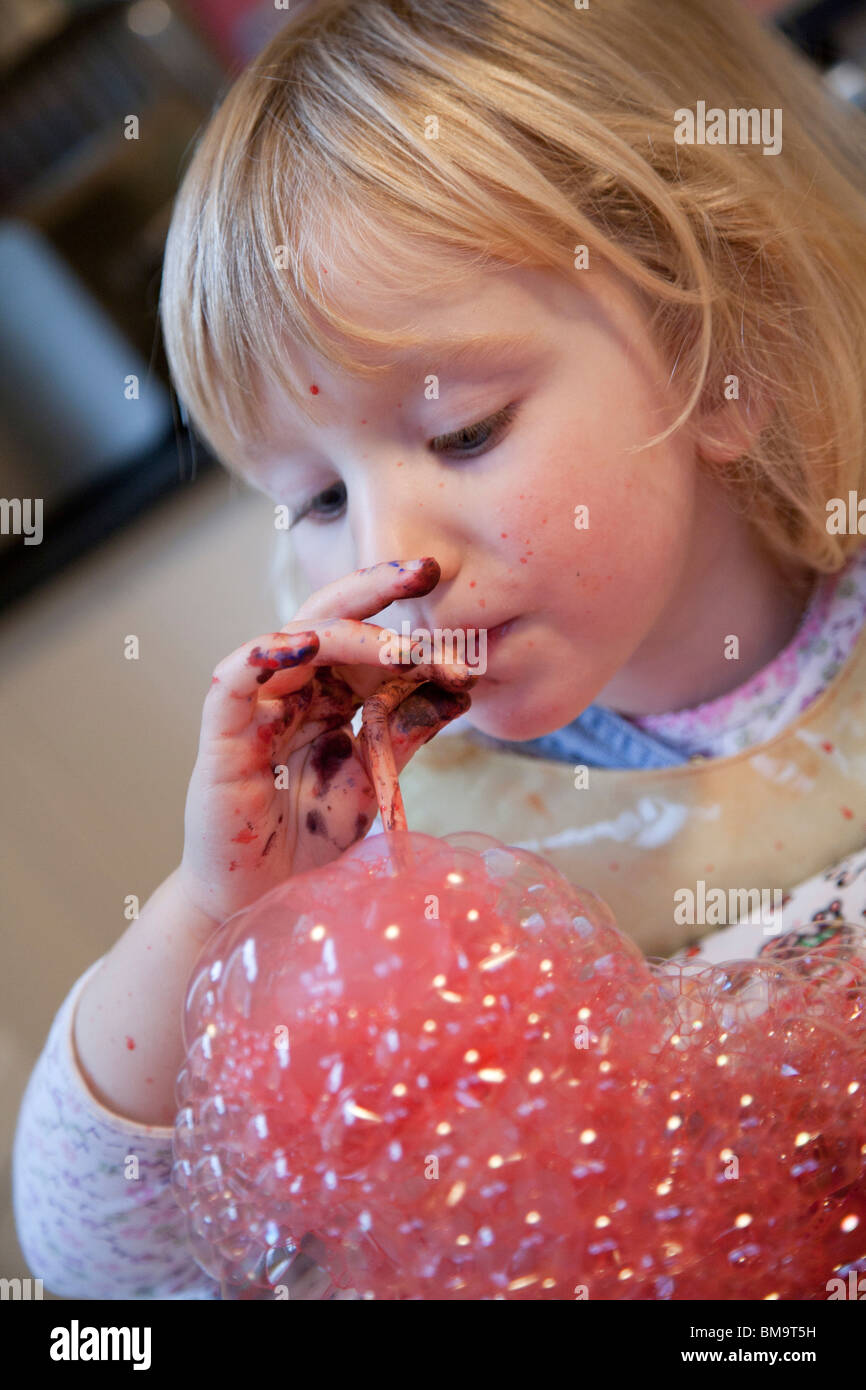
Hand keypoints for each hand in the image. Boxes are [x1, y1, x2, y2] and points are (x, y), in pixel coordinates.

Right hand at [178, 558, 474, 924]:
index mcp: (326, 699)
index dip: (410, 628)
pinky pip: (234, 679)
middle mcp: (290, 693)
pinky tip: (300, 644)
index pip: (367, 644)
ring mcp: (254, 710)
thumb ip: (405, 735)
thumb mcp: (372, 783)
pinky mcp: (221, 736)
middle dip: (376, 590)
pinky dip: (263, 655)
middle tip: (427, 570)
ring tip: (399, 646)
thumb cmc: (309, 845)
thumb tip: (461, 692)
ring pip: (291, 640)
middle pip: (329, 620)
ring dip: (345, 633)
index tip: (463, 623)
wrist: (263, 906)